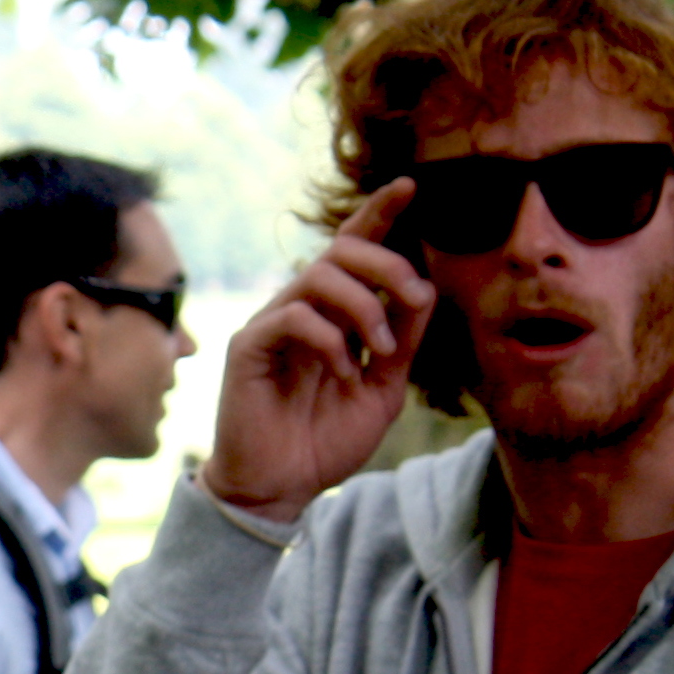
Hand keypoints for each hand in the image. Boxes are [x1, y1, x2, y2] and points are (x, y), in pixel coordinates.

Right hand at [204, 181, 438, 522]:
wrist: (282, 487)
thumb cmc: (326, 440)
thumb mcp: (384, 388)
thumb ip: (403, 341)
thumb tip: (423, 289)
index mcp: (333, 314)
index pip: (353, 249)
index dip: (378, 213)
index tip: (409, 186)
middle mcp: (301, 309)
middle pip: (342, 251)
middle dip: (388, 266)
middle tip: (413, 302)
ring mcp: (272, 325)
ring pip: (319, 275)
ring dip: (365, 306)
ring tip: (380, 350)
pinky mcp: (249, 347)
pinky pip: (294, 317)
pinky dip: (330, 340)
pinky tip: (344, 373)